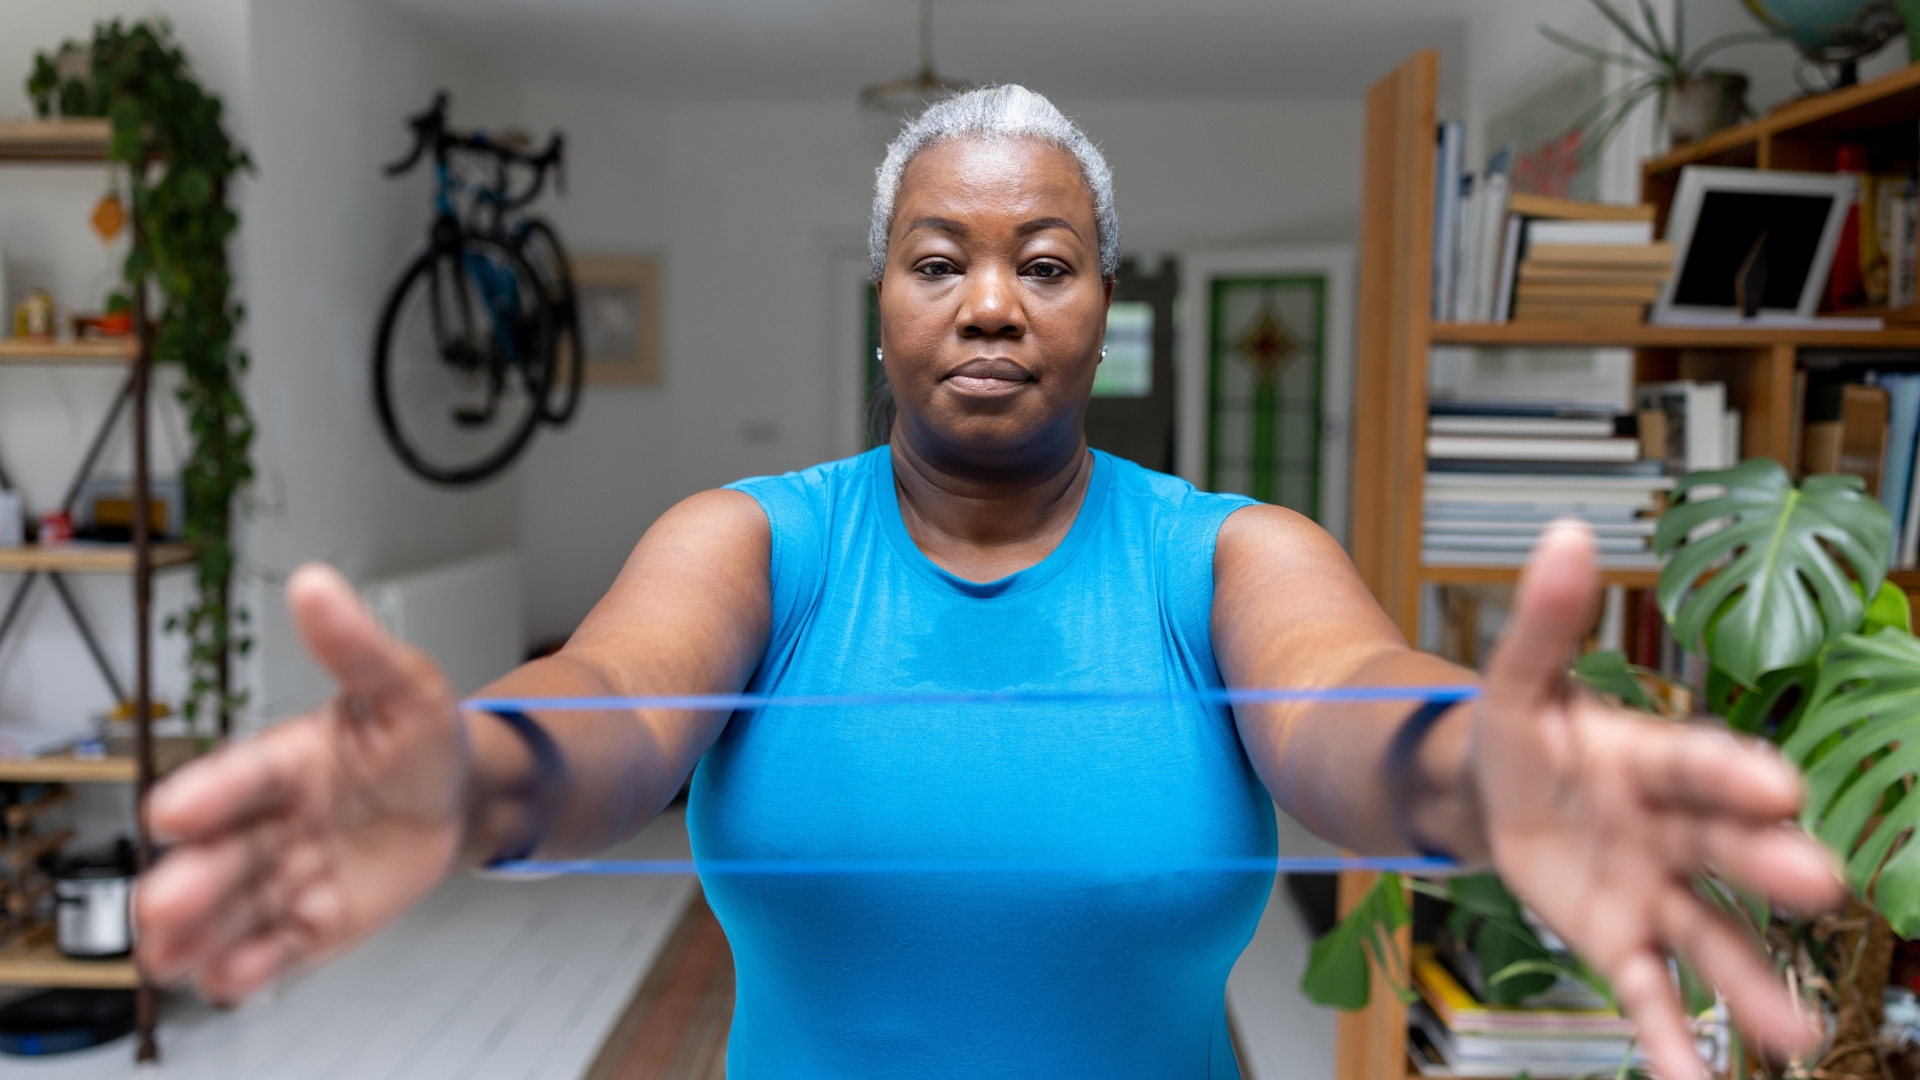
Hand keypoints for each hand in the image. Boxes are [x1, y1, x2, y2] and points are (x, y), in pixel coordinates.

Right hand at [135, 563, 472, 1002]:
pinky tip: (230, 979)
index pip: (242, 778)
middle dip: (190, 880)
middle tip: (161, 904)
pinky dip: (251, 967)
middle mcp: (272, 822)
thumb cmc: (420, 740)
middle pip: (221, 854)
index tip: (173, 811)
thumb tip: (314, 583)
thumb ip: (357, 646)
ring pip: (234, 909)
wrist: (462, 799)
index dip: (211, 793)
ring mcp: (290, 875)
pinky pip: (276, 950)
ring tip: (171, 957)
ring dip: (200, 933)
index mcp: (285, 761)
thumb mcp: (404, 686)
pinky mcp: (313, 923)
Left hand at [1473, 521, 1846, 1079]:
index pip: (1697, 764)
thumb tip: (1562, 534)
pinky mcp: (1619, 939)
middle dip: (1771, 865)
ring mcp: (1652, 890)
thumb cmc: (1520, 735)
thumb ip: (1543, 623)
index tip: (1783, 784)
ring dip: (1751, 984)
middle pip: (1725, 848)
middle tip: (1823, 886)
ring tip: (1796, 1036)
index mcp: (1653, 757)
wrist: (1490, 794)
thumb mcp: (1516, 681)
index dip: (1733, 773)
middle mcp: (1671, 828)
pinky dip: (1671, 1040)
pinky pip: (1648, 992)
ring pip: (1710, 937)